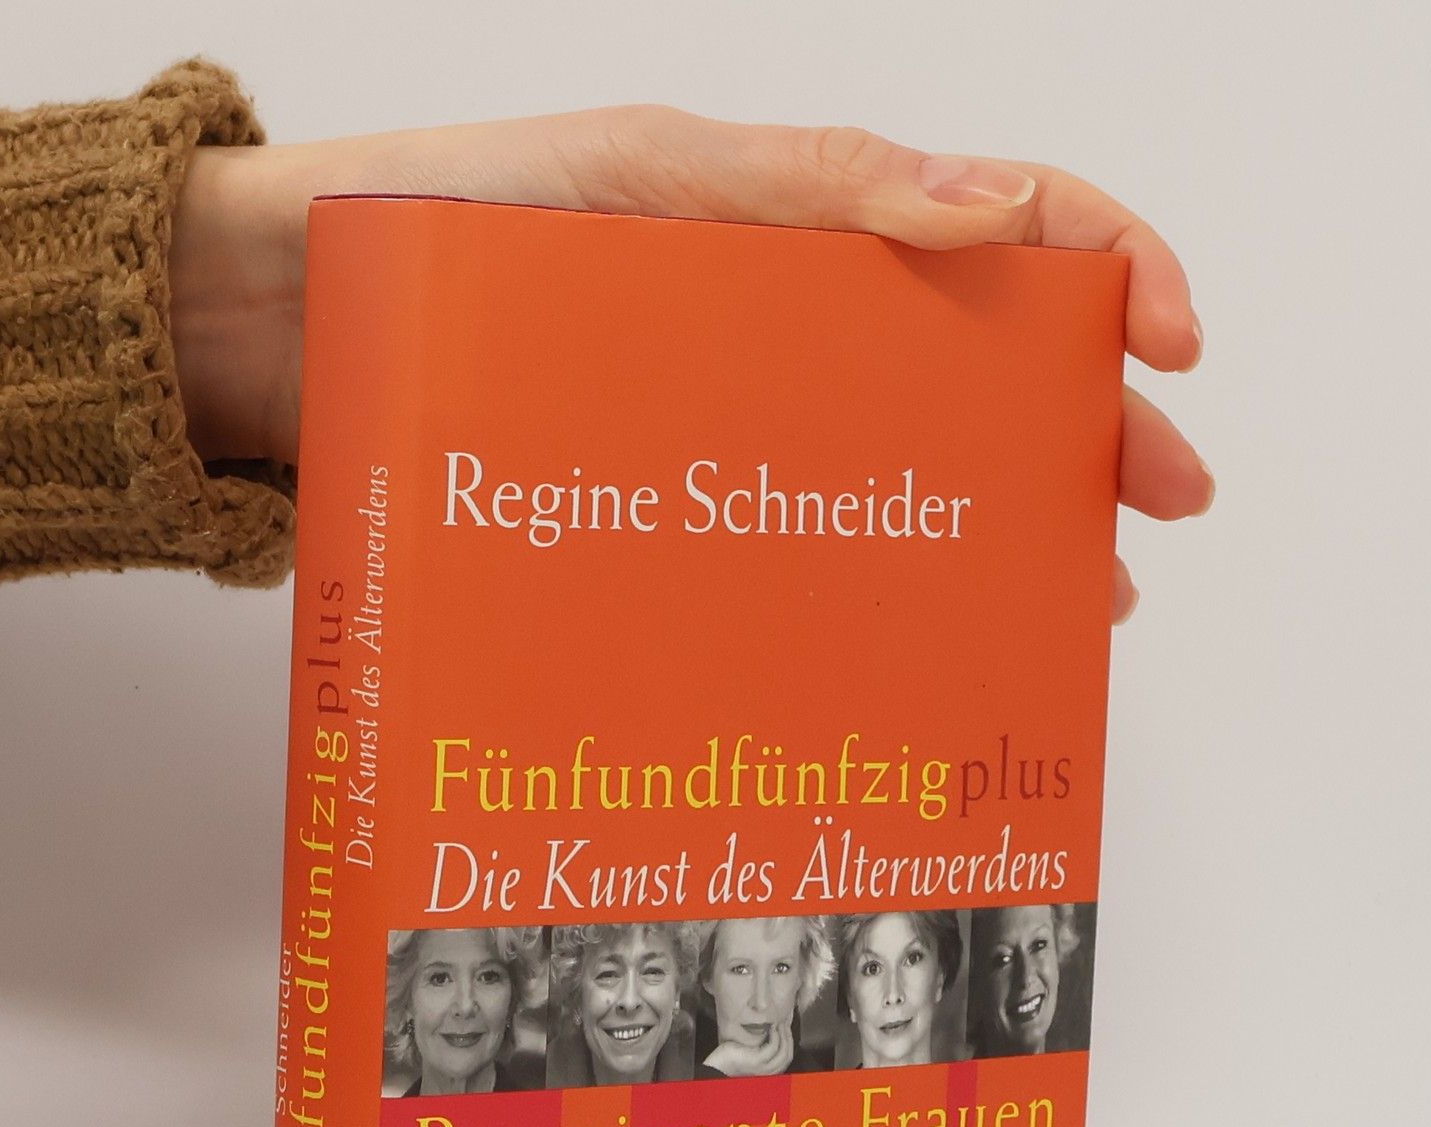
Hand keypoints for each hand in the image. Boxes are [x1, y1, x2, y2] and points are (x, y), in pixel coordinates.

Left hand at [168, 106, 1209, 622]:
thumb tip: (995, 201)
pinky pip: (787, 549)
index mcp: (790, 217)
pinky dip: (865, 593)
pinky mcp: (658, 512)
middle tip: (1153, 517)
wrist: (261, 336)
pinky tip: (908, 644)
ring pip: (896, 473)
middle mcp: (774, 325)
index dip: (1108, 267)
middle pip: (973, 368)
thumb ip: (803, 185)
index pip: (998, 216)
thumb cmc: (427, 229)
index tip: (1169, 352)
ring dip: (996, 527)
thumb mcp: (628, 179)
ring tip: (1063, 598)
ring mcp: (722, 424)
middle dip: (1082, 430)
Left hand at [703, 1024, 795, 1078]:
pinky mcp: (757, 1061)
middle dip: (789, 1038)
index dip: (789, 1043)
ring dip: (784, 1036)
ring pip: (784, 1052)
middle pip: (788, 1055)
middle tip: (785, 1025)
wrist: (717, 1067)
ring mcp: (763, 1068)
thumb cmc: (730, 1059)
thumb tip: (770, 1033)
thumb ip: (761, 1048)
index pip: (786, 1058)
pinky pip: (773, 1048)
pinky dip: (775, 1036)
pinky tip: (772, 1028)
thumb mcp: (750, 1052)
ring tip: (780, 1025)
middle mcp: (768, 1072)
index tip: (786, 1031)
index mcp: (768, 1071)